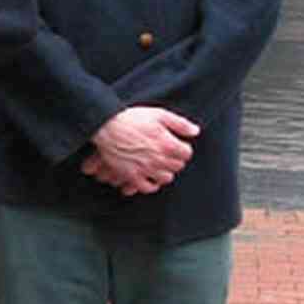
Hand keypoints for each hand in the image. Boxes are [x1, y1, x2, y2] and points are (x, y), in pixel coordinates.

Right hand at [82, 106, 198, 195]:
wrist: (108, 126)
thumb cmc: (133, 118)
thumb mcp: (160, 114)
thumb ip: (180, 124)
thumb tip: (196, 132)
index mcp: (168, 144)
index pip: (186, 153)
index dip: (183, 148)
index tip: (177, 145)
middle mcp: (159, 159)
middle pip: (178, 166)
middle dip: (175, 159)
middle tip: (168, 153)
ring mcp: (145, 169)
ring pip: (166, 178)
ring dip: (165, 172)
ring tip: (160, 164)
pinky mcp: (132, 176)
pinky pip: (147, 188)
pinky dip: (151, 185)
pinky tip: (151, 177)